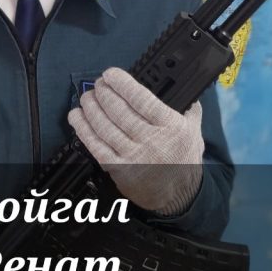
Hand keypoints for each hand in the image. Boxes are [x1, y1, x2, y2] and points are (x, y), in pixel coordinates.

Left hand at [67, 67, 203, 214]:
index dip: (123, 84)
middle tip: (98, 84)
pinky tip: (76, 117)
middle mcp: (150, 140)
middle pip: (119, 111)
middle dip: (104, 93)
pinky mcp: (117, 169)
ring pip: (104, 126)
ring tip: (86, 97)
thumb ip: (189, 108)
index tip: (111, 74)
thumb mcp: (194, 131)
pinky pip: (96, 146)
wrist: (178, 196)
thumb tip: (182, 87)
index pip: (142, 100)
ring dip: (91, 108)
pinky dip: (83, 129)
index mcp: (170, 127)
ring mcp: (132, 156)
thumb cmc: (184, 160)